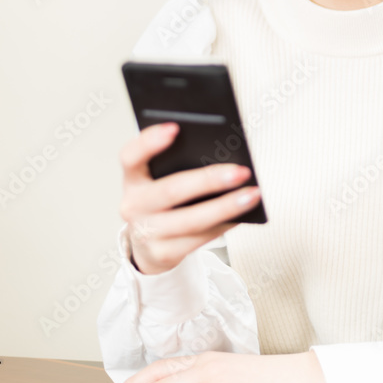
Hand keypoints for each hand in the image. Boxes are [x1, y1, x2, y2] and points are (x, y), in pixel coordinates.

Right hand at [119, 122, 261, 274]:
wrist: (149, 244)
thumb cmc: (164, 201)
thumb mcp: (162, 179)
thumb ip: (179, 163)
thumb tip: (222, 153)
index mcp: (133, 179)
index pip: (130, 156)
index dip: (149, 142)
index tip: (175, 127)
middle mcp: (133, 206)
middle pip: (170, 191)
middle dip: (209, 180)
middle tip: (241, 172)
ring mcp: (145, 233)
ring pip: (190, 220)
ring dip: (226, 207)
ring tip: (252, 195)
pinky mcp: (162, 254)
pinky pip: (198, 239)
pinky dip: (224, 226)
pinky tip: (243, 215)